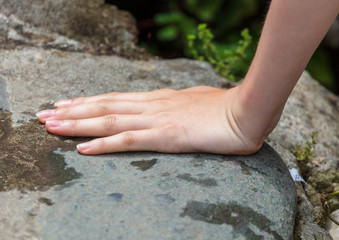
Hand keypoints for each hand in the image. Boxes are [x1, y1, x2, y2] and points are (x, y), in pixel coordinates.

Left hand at [36, 86, 262, 154]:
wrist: (247, 110)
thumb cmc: (227, 109)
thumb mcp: (196, 103)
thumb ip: (179, 107)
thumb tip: (171, 109)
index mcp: (159, 99)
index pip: (116, 98)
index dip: (89, 101)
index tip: (66, 104)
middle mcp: (152, 105)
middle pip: (104, 105)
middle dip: (72, 111)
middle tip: (43, 113)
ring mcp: (157, 119)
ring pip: (109, 119)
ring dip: (78, 124)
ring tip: (50, 126)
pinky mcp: (166, 136)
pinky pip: (128, 140)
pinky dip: (103, 145)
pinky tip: (82, 150)